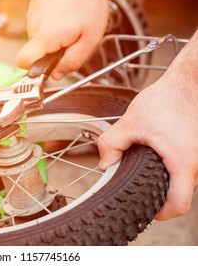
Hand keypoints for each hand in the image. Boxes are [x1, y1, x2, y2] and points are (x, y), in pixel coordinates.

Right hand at [15, 0, 108, 79]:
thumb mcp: (90, 38)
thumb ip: (73, 61)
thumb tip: (58, 74)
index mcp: (45, 38)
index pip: (23, 62)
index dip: (34, 69)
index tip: (47, 68)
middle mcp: (34, 27)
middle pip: (36, 52)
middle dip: (52, 52)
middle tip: (71, 41)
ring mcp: (32, 16)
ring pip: (40, 38)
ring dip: (54, 37)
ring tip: (71, 24)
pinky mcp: (35, 7)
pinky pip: (41, 25)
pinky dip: (52, 24)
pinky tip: (66, 14)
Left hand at [97, 37, 197, 219]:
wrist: (189, 82)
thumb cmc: (166, 99)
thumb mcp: (131, 122)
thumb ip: (112, 144)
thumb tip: (105, 165)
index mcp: (183, 161)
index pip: (179, 204)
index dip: (163, 213)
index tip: (149, 211)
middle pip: (181, 194)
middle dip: (161, 195)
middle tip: (141, 188)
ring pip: (184, 180)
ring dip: (167, 179)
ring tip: (147, 168)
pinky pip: (188, 167)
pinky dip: (173, 167)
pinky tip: (158, 158)